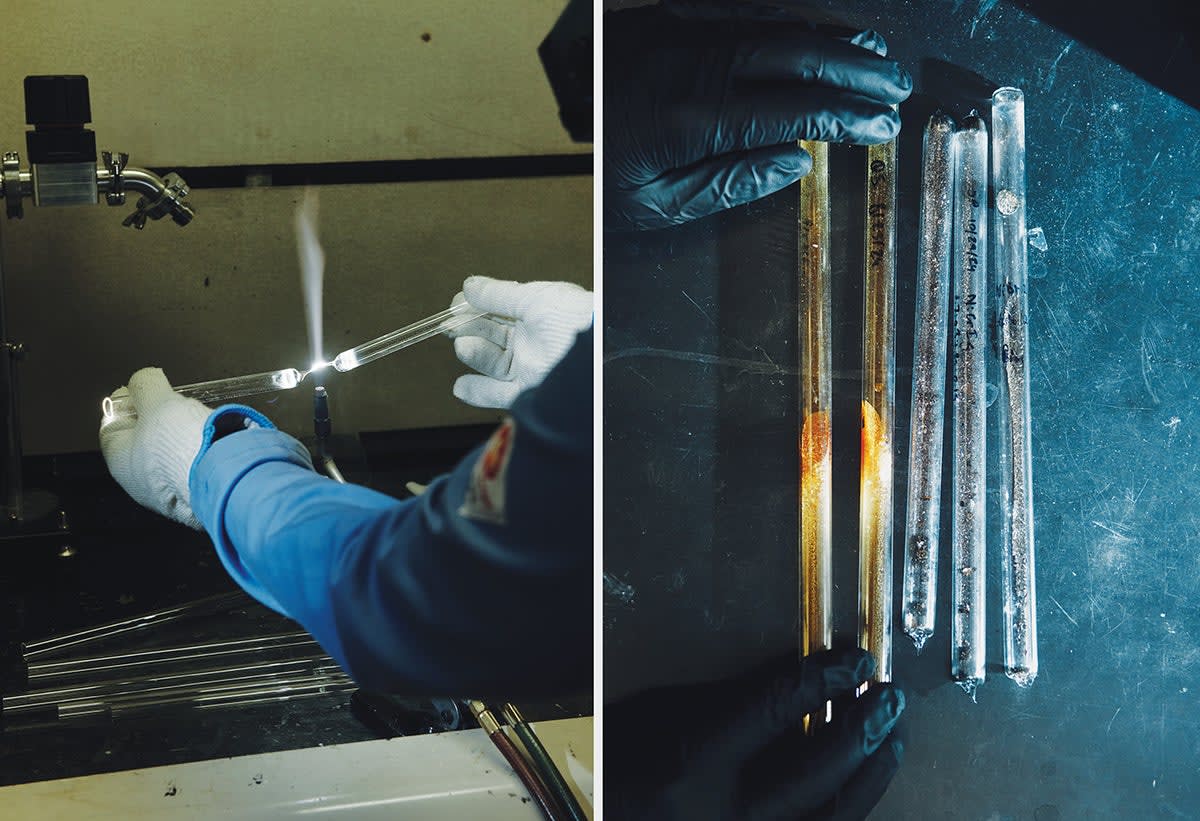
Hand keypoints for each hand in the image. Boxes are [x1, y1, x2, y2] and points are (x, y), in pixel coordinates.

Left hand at [99, 368, 211, 528]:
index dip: (124, 405)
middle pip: (144, 442)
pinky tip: (213, 440)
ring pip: (173, 456)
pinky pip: (197, 467)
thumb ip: (146, 385)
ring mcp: (172, 493)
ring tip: (198, 420)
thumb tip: (144, 378)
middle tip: (172, 403)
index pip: (112, 428)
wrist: (222, 475)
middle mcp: (142, 484)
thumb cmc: (181, 445)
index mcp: (120, 463)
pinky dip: (203, 451)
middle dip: (158, 420)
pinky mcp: (200, 494)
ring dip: (184, 436)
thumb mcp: (157, 400)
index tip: (136, 390)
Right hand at [446, 276, 592, 408]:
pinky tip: (461, 385)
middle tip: (451, 324)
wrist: (593, 358)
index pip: (498, 308)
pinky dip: (478, 391)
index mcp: (538, 311)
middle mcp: (533, 339)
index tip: (455, 305)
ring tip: (463, 346)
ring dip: (473, 353)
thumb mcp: (532, 298)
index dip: (474, 306)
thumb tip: (470, 286)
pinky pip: (499, 394)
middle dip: (468, 328)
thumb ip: (498, 294)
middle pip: (491, 334)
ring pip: (492, 361)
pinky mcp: (530, 391)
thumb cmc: (575, 320)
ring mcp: (530, 365)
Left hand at [604, 1, 912, 230]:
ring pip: (776, 28)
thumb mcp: (656, 204)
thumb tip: (793, 165)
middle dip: (853, 73)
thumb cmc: (603, 170)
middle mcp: (691, 67)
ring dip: (833, 42)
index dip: (841, 118)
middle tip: (896, 89)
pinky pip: (747, 16)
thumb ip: (727, 184)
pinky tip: (823, 35)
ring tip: (876, 60)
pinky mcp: (675, 21)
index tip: (880, 128)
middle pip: (793, 58)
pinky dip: (794, 24)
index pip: (787, 112)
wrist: (555, 112)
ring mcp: (683, 36)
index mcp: (689, 121)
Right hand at [605, 648, 904, 819]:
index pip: (779, 708)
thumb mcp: (662, 713)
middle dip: (864, 729)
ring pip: (831, 818)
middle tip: (888, 697)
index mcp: (690, 761)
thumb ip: (734, 698)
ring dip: (871, 775)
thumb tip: (801, 675)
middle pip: (818, 771)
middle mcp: (723, 813)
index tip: (853, 660)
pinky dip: (844, 810)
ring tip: (890, 739)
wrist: (593, 817)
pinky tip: (861, 786)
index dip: (827, 677)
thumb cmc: (614, 763)